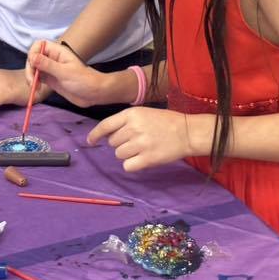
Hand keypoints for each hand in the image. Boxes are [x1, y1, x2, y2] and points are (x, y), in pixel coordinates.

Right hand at [26, 40, 115, 107]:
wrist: (94, 94)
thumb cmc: (84, 80)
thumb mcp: (64, 72)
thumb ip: (48, 65)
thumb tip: (31, 57)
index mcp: (58, 52)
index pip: (39, 45)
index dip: (32, 53)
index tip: (33, 65)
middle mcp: (53, 59)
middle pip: (33, 58)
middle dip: (30, 69)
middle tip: (32, 82)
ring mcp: (51, 70)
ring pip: (34, 69)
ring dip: (31, 78)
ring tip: (35, 88)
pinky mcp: (51, 80)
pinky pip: (38, 79)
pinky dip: (34, 84)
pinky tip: (36, 91)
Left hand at [87, 108, 207, 171]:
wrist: (187, 132)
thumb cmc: (166, 121)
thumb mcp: (144, 113)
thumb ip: (125, 121)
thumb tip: (107, 135)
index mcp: (131, 114)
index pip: (105, 126)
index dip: (95, 135)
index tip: (91, 141)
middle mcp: (133, 128)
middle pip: (112, 143)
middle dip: (120, 144)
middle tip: (135, 142)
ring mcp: (140, 144)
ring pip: (119, 155)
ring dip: (127, 154)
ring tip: (141, 149)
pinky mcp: (147, 159)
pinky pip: (128, 166)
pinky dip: (132, 165)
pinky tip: (143, 159)